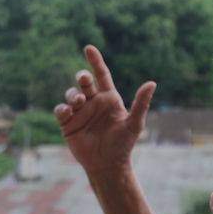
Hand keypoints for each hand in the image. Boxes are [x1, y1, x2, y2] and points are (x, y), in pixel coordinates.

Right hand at [53, 45, 155, 173]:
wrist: (107, 165)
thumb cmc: (123, 144)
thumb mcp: (134, 124)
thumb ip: (141, 103)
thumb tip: (151, 83)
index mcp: (109, 98)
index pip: (101, 75)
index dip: (95, 60)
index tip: (88, 48)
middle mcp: (93, 102)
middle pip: (84, 82)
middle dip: (82, 77)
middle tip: (84, 79)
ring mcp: (79, 112)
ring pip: (71, 94)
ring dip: (73, 94)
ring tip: (78, 102)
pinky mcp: (67, 123)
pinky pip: (60, 110)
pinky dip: (62, 108)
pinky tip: (68, 112)